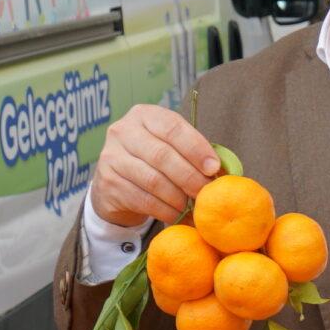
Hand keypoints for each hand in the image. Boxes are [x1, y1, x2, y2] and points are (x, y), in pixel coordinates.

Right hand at [89, 104, 221, 227]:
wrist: (118, 183)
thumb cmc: (155, 161)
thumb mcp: (172, 148)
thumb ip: (194, 153)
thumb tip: (222, 171)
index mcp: (145, 115)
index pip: (173, 128)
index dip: (196, 148)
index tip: (214, 168)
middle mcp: (123, 131)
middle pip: (162, 155)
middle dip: (190, 177)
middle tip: (206, 192)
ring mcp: (111, 157)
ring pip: (153, 180)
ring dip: (178, 197)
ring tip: (193, 206)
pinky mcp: (107, 183)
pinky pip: (143, 199)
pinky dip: (165, 210)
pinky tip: (176, 214)